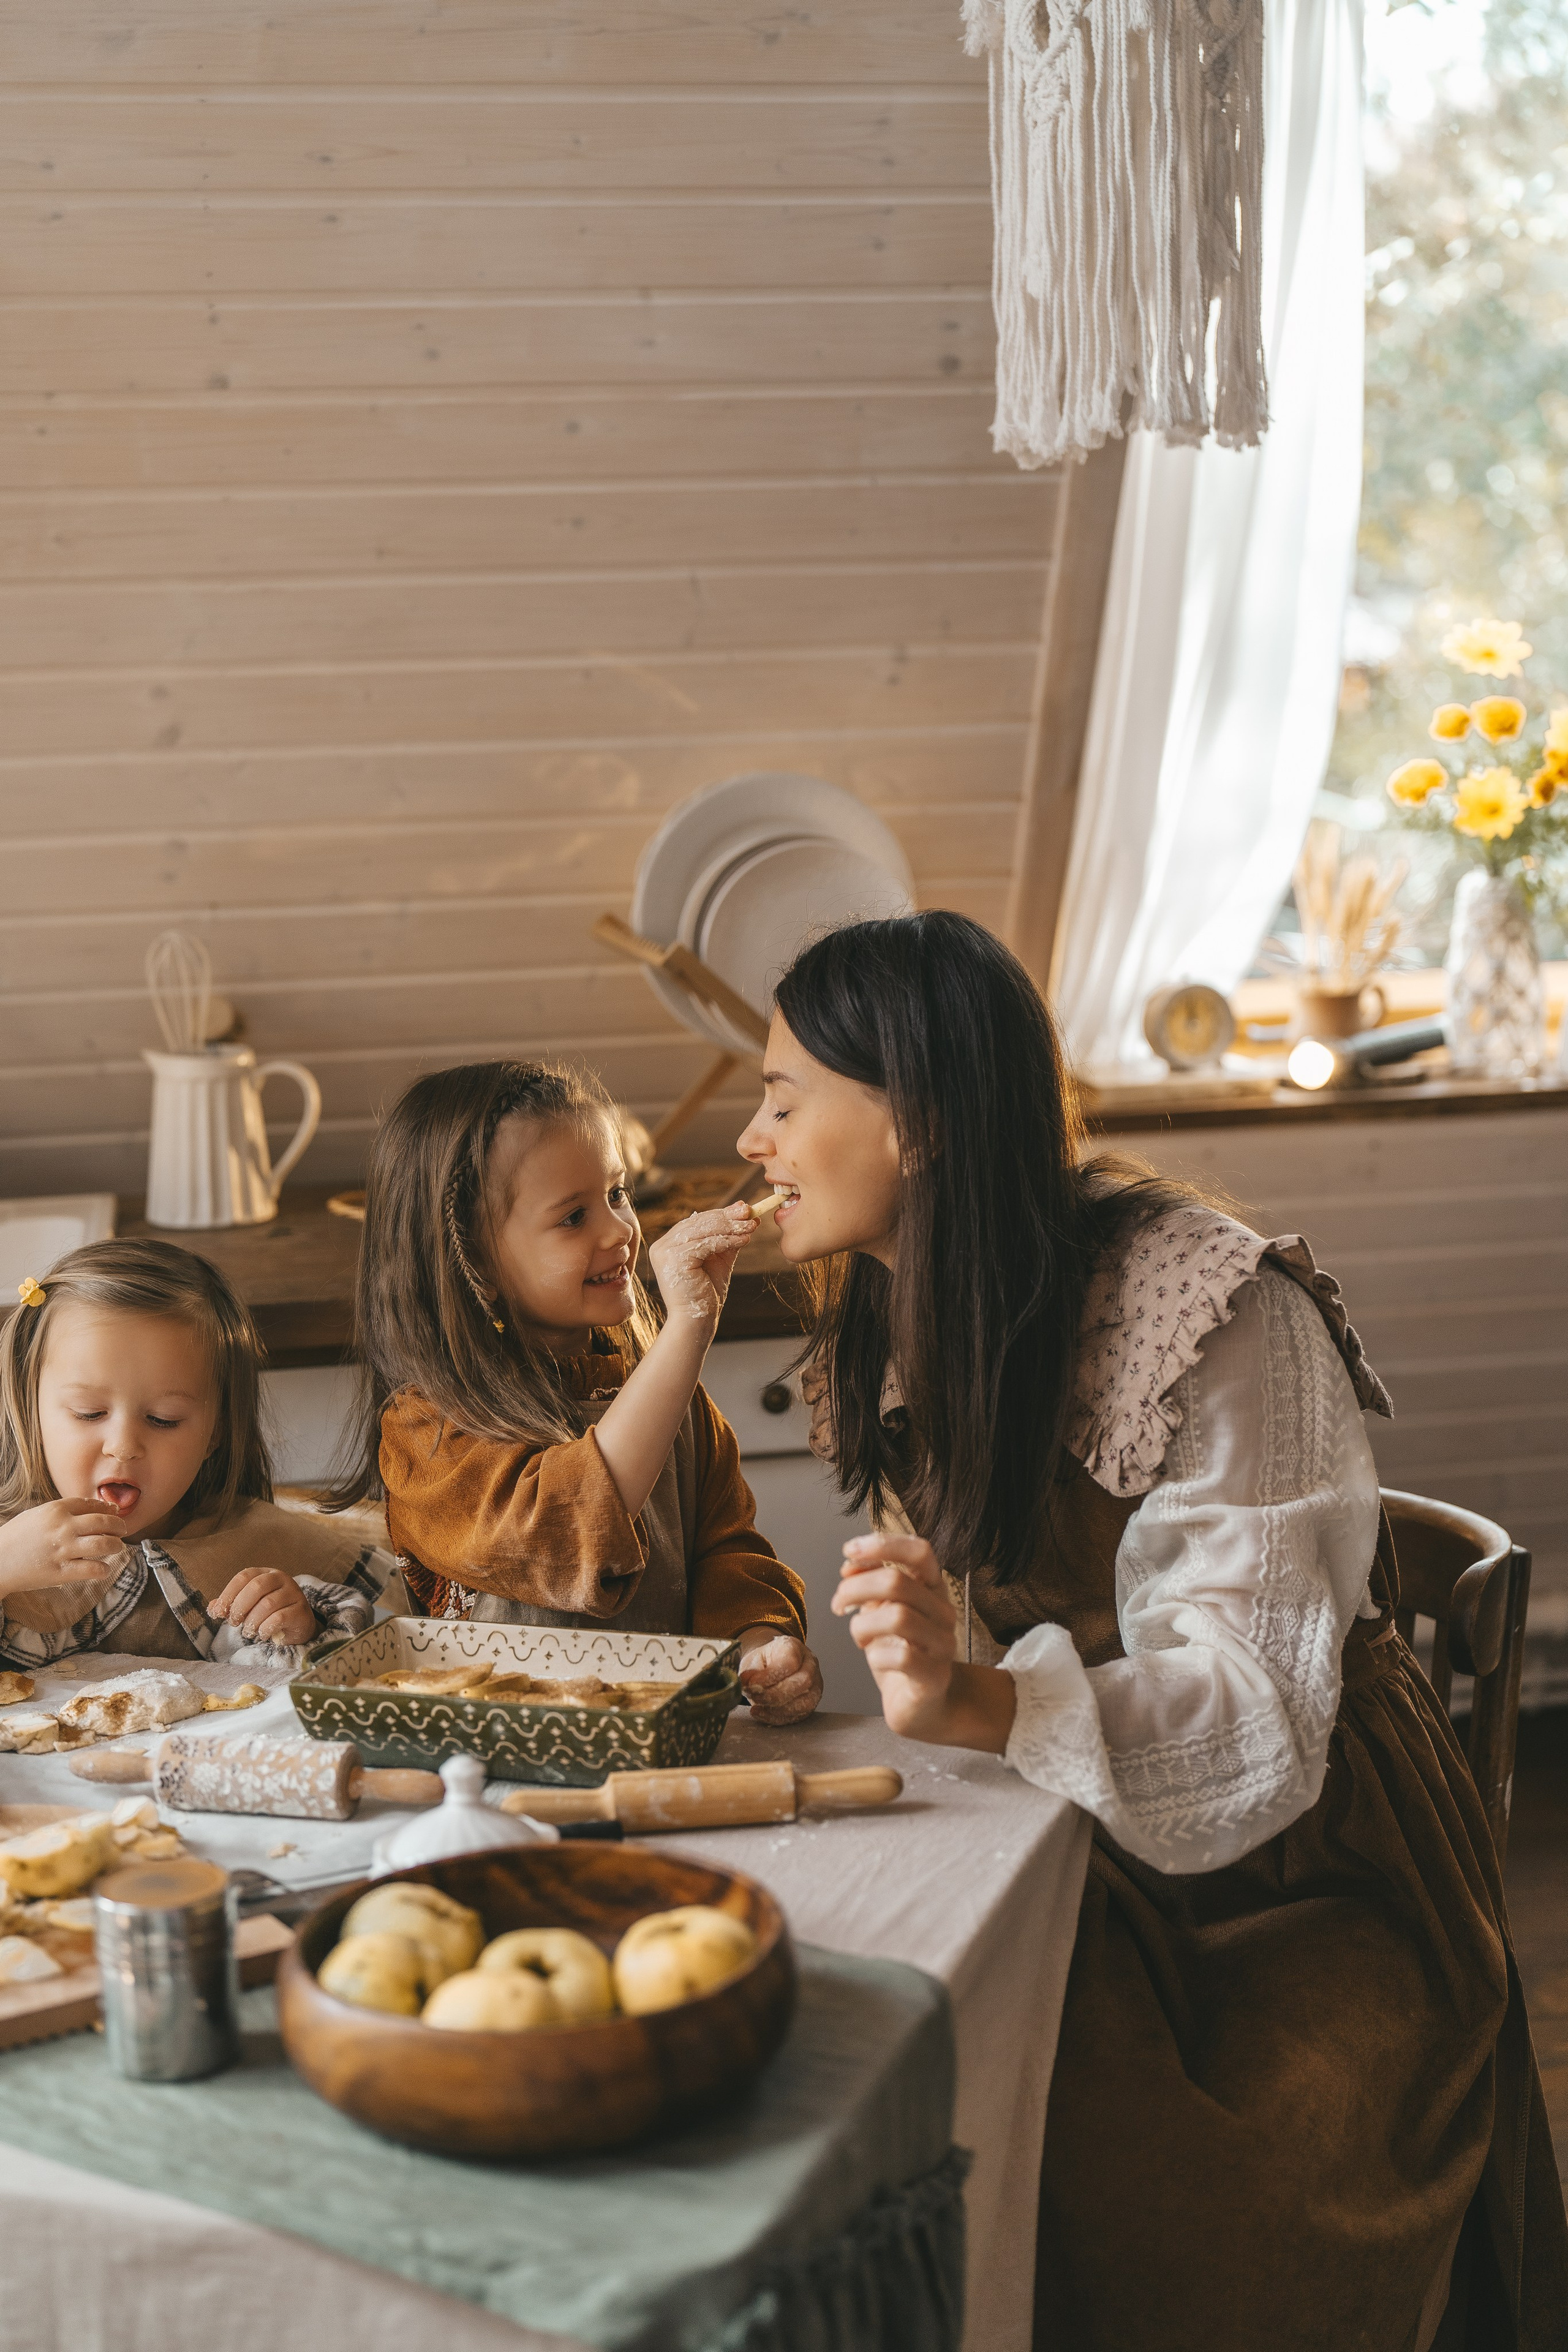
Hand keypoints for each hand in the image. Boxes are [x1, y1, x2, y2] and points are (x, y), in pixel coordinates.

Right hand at [0, 1498, 130, 1599]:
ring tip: (117, 1547)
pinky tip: (104, 1568)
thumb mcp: (37, 1514)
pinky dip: (103, 1569)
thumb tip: (93, 1508)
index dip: (107, 1508)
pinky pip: (92, 1569)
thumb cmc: (16, 1536)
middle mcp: (62, 1527)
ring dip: (116, 1546)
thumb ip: (63, 1511)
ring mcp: (62, 1549)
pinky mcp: (60, 1571)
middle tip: (122, 1530)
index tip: (114, 1512)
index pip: (92, 1505)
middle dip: (118, 1526)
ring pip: (103, 1544)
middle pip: (103, 1522)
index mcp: (56, 1509)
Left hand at [210, 1568, 315, 1646]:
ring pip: (267, 1604)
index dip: (228, 1594)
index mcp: (265, 1573)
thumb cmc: (269, 1613)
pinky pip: (279, 1618)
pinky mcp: (300, 1610)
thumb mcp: (249, 1606)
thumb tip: (212, 1608)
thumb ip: (231, 1605)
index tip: (219, 1612)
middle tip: (234, 1622)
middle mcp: (281, 1578)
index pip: (243, 1576)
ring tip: (249, 1631)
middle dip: (240, 1607)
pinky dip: (266, 1628)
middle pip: (256, 1587)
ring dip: (252, 1621)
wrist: (297, 1625)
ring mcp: (293, 1593)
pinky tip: (263, 1634)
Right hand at [647, 1204, 756, 1328]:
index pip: (696, 1221)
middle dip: (727, 1217)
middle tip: (749, 1212)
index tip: (744, 1209)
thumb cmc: (706, 1293)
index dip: (721, 1214)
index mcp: (669, 1244)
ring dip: (730, 1227)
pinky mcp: (674, 1259)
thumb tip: (743, 1209)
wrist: (696, 1320)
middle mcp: (662, 1245)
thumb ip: (727, 1236)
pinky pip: (705, 1244)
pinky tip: (744, 1239)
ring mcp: (665, 1251)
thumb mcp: (719, 1258)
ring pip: (703, 1230)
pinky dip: (727, 1240)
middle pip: (699, 1222)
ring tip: (751, 1225)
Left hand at [738, 1630, 822, 1725]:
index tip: (751, 1684)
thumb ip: (749, 1673)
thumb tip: (746, 1683)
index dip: (769, 1677)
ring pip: (804, 1703)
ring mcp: (815, 1685)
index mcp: (794, 1647)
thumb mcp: (752, 1661)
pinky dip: (777, 1718)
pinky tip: (762, 1713)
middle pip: (802, 1683)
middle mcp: (809, 1665)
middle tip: (755, 1696)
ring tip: (757, 1705)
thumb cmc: (764, 1662)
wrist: (770, 1666)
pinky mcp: (811, 1703)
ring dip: (777, 1709)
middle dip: (774, 1695)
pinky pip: (799, 1715)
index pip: (789, 1663)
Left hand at [833, 1532, 960, 1740]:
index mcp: (932, 1589)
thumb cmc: (899, 1652)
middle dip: (855, 1588)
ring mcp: (942, 1644)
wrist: (922, 1704)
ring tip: (858, 1635)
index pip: (920, 1551)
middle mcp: (943, 1611)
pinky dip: (876, 1655)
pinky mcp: (934, 1676)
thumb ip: (870, 1584)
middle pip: (898, 1582)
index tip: (848, 1551)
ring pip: (897, 1617)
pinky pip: (901, 1657)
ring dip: (863, 1625)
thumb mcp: (881, 1611)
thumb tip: (850, 1563)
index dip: (883, 1544)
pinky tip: (873, 1657)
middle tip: (838, 1604)